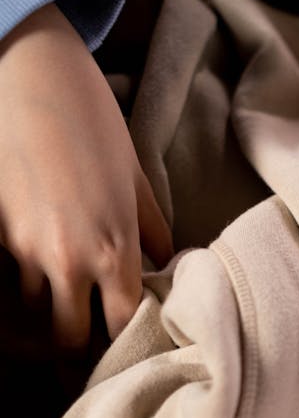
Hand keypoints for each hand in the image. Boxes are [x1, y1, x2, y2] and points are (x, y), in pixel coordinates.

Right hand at [0, 3, 171, 347]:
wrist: (29, 74)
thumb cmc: (91, 120)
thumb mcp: (134, 174)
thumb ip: (151, 227)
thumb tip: (164, 260)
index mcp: (113, 249)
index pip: (122, 325)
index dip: (126, 340)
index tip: (129, 341)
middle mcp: (67, 261)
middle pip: (69, 339)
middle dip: (80, 343)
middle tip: (91, 337)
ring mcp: (24, 249)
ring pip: (36, 308)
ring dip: (51, 307)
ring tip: (67, 293)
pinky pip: (12, 274)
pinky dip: (26, 276)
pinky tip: (41, 257)